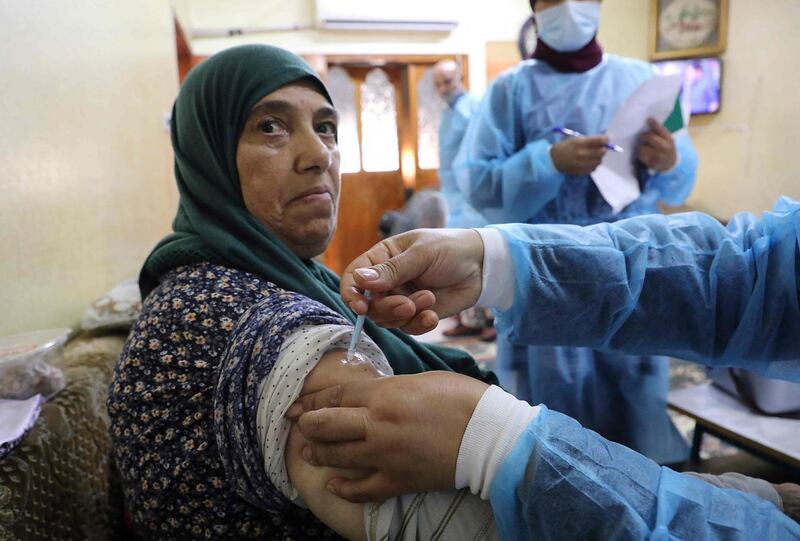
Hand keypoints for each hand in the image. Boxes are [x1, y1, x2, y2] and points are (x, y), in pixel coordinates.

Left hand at [286, 372, 488, 502]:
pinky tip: (333, 485)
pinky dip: (344, 488)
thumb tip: (371, 394)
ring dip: (319, 453)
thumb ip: (389, 388)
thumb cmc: (461, 399)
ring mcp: (386, 455)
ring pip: (338, 456)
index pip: (336, 396)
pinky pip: (362, 489)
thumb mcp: (421, 380)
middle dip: (308, 424)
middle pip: (326, 425)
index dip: (314, 400)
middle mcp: (378, 424)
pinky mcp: (399, 480)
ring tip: (310, 452)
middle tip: (299, 425)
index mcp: (384, 394)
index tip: (301, 404)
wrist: (489, 435)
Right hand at [340, 228, 483, 334]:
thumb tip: (360, 280)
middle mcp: (387, 281)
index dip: (352, 293)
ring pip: (387, 319)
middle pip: (369, 304)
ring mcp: (401, 299)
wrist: (481, 265)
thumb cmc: (449, 248)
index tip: (361, 306)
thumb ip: (392, 270)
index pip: (354, 277)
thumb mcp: (421, 254)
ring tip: (429, 301)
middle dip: (387, 308)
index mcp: (381, 258)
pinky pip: (408, 328)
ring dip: (406, 315)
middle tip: (408, 305)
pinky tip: (433, 316)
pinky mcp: (417, 314)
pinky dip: (419, 325)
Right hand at [550, 134, 608, 174]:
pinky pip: (594, 168)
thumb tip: (604, 140)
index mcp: (580, 143)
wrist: (553, 160)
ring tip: (593, 155)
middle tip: (601, 147)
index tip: (606, 138)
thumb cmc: (566, 146)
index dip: (606, 139)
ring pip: (599, 161)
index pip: (600, 140)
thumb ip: (589, 140)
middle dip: (604, 148)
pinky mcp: (581, 171)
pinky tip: (589, 161)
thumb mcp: (575, 139)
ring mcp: (582, 164)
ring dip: (599, 157)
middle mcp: (582, 154)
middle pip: (602, 152)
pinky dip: (594, 164)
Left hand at [638, 118, 676, 171]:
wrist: (670, 163)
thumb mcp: (667, 139)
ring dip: (641, 146)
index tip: (648, 119)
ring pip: (643, 147)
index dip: (654, 124)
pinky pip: (641, 155)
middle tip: (642, 136)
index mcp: (669, 139)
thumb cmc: (666, 148)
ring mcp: (658, 156)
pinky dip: (640, 153)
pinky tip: (645, 154)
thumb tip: (648, 121)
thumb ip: (660, 132)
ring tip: (645, 147)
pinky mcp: (652, 163)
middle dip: (644, 136)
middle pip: (650, 138)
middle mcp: (665, 147)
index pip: (661, 130)